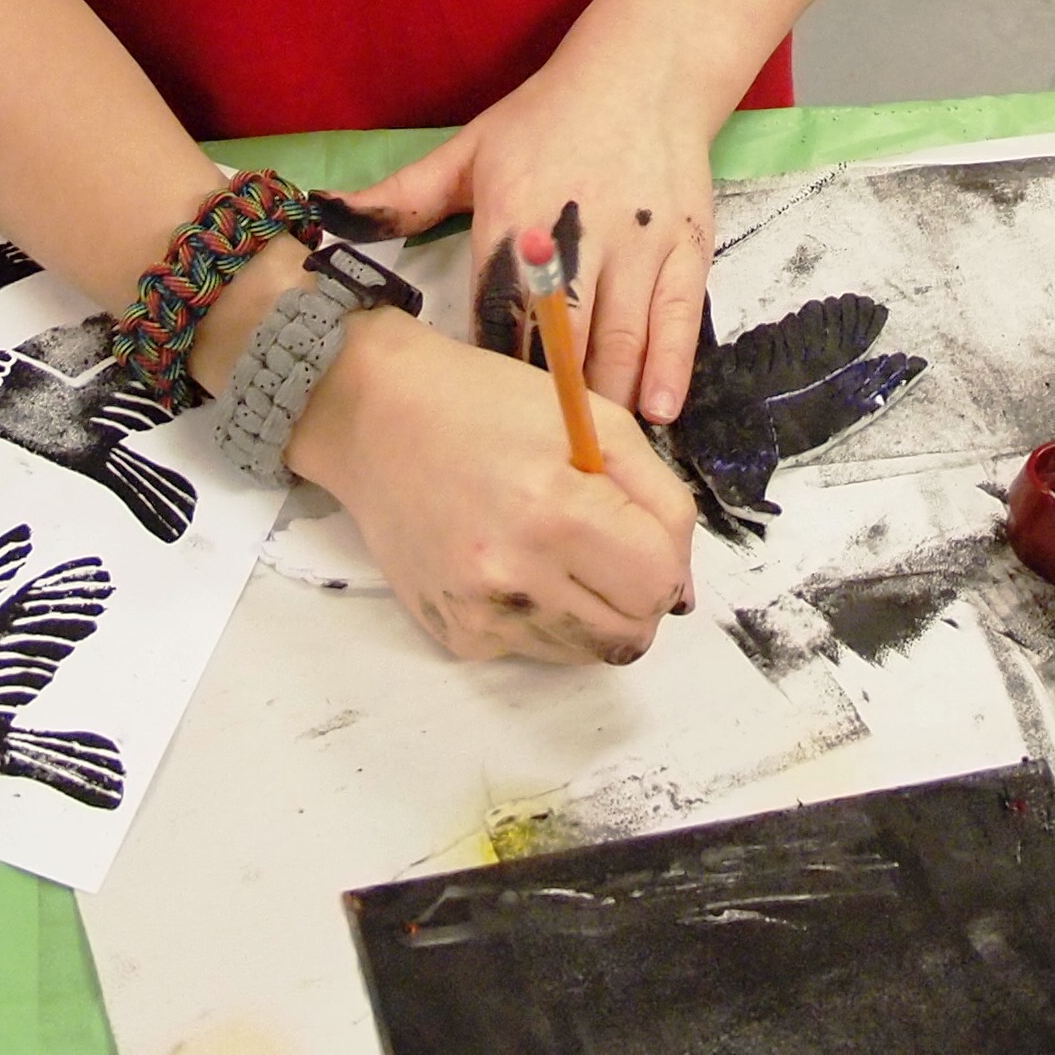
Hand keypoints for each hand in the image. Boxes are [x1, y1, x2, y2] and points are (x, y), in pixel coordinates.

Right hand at [289, 308, 694, 664]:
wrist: (374, 416)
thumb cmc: (485, 402)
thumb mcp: (593, 418)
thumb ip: (657, 498)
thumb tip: (680, 581)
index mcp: (556, 507)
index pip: (659, 580)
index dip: (666, 556)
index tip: (642, 529)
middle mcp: (516, 572)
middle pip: (632, 632)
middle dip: (638, 592)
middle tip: (610, 545)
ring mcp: (483, 612)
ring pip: (589, 651)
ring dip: (593, 608)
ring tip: (556, 548)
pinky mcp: (458, 635)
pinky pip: (535, 649)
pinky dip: (543, 614)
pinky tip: (512, 560)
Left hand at [341, 40, 719, 424]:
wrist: (642, 71)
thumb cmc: (547, 116)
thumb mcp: (470, 149)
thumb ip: (401, 197)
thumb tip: (326, 218)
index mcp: (510, 216)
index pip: (492, 314)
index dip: (486, 375)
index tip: (477, 424)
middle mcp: (573, 234)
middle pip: (558, 341)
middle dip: (548, 405)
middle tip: (536, 458)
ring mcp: (636, 242)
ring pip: (620, 341)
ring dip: (606, 401)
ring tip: (590, 449)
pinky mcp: (684, 247)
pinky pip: (677, 320)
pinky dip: (668, 369)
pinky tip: (656, 410)